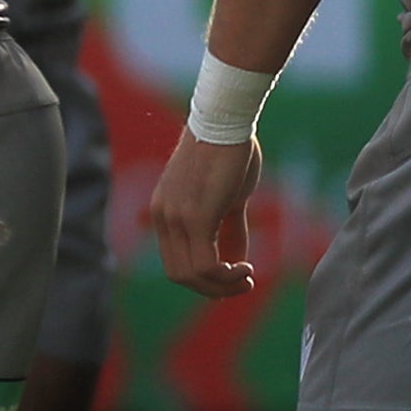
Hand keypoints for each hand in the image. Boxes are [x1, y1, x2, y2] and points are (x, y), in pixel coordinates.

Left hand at [149, 128, 262, 298]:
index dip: (203, 280)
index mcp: (165, 213)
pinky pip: (206, 263)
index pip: (175, 263)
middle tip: (243, 284)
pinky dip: (225, 275)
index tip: (233, 278)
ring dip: (222, 286)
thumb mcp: (229, 199)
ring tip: (247, 277)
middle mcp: (163, 218)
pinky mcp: (195, 216)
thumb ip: (229, 230)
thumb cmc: (231, 153)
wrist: (226, 122)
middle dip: (213, 289)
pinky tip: (245, 268)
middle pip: (179, 275)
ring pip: (192, 274)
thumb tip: (237, 261)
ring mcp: (176, 218)